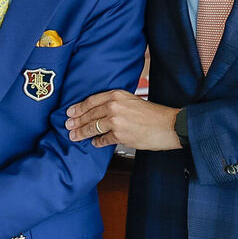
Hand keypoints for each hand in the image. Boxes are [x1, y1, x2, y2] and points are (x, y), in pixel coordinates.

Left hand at [65, 90, 181, 149]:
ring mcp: (116, 121)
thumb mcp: (132, 101)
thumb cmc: (153, 114)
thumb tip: (100, 111)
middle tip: (68, 125)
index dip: (78, 107)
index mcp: (117, 95)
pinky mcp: (120, 135)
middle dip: (76, 121)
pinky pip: (103, 139)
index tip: (70, 112)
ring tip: (74, 136)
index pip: (91, 101)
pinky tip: (94, 143)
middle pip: (89, 114)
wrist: (169, 125)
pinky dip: (97, 142)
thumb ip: (115, 103)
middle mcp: (114, 106)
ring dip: (81, 132)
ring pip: (92, 127)